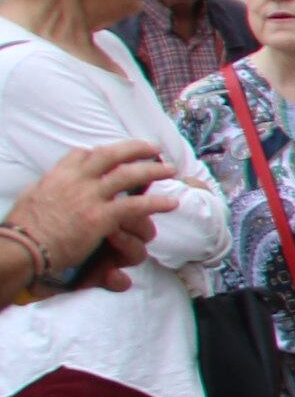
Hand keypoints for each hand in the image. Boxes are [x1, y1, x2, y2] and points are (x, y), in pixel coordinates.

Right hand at [12, 144, 171, 287]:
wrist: (21, 248)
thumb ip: (42, 192)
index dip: (98, 152)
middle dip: (134, 148)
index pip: (80, 155)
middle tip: (152, 148)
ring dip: (153, 170)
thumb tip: (43, 191)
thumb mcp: (28, 200)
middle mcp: (75, 181)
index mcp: (56, 177)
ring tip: (170, 168)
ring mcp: (89, 197)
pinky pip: (135, 206)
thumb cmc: (21, 230)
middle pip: (109, 155)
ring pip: (128, 175)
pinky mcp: (100, 218)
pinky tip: (171, 203)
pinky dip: (156, 203)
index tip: (112, 153)